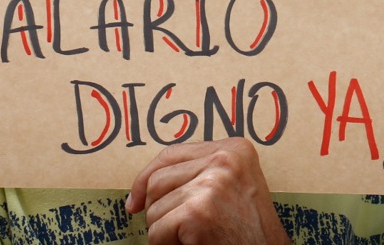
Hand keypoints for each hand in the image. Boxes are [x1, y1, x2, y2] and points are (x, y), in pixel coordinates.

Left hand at [125, 138, 289, 244]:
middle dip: (155, 209)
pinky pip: (158, 231)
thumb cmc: (248, 229)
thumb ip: (200, 172)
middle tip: (172, 230)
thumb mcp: (231, 186)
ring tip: (189, 238)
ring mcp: (211, 184)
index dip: (145, 178)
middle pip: (158, 179)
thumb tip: (144, 185)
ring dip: (163, 230)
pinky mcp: (199, 211)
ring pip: (154, 207)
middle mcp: (224, 160)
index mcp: (234, 149)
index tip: (135, 201)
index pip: (171, 154)